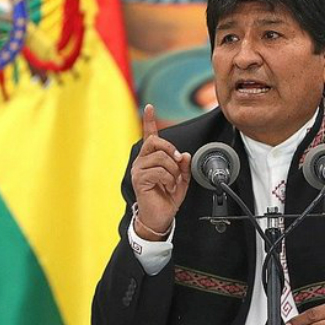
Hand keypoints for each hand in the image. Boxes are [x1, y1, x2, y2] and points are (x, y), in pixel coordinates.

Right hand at [130, 104, 190, 240]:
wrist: (160, 217)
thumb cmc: (167, 198)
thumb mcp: (181, 180)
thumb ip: (184, 166)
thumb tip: (185, 155)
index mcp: (151, 158)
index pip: (149, 136)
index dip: (149, 121)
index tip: (150, 107)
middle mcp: (142, 161)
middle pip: (156, 142)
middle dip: (171, 150)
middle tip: (178, 164)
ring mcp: (139, 170)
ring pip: (160, 157)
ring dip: (173, 170)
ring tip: (172, 182)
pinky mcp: (140, 179)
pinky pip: (159, 171)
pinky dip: (169, 179)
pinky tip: (167, 187)